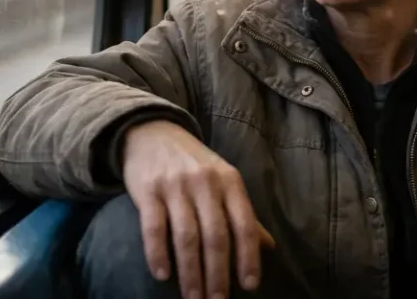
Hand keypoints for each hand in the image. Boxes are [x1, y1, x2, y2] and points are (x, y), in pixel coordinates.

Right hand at [122, 120, 274, 298]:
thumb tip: (268, 247)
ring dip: (190, 272)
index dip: (248, 257)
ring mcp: (176, 185)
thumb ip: (242, 214)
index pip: (244, 224)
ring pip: (186, 236)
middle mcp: (205, 182)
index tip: (250, 285)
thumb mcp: (223, 181)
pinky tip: (162, 275)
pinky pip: (153, 227)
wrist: (152, 133)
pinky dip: (158, 254)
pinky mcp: (148, 189)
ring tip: (192, 297)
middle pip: (215, 235)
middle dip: (218, 273)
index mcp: (230, 181)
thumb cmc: (194, 164)